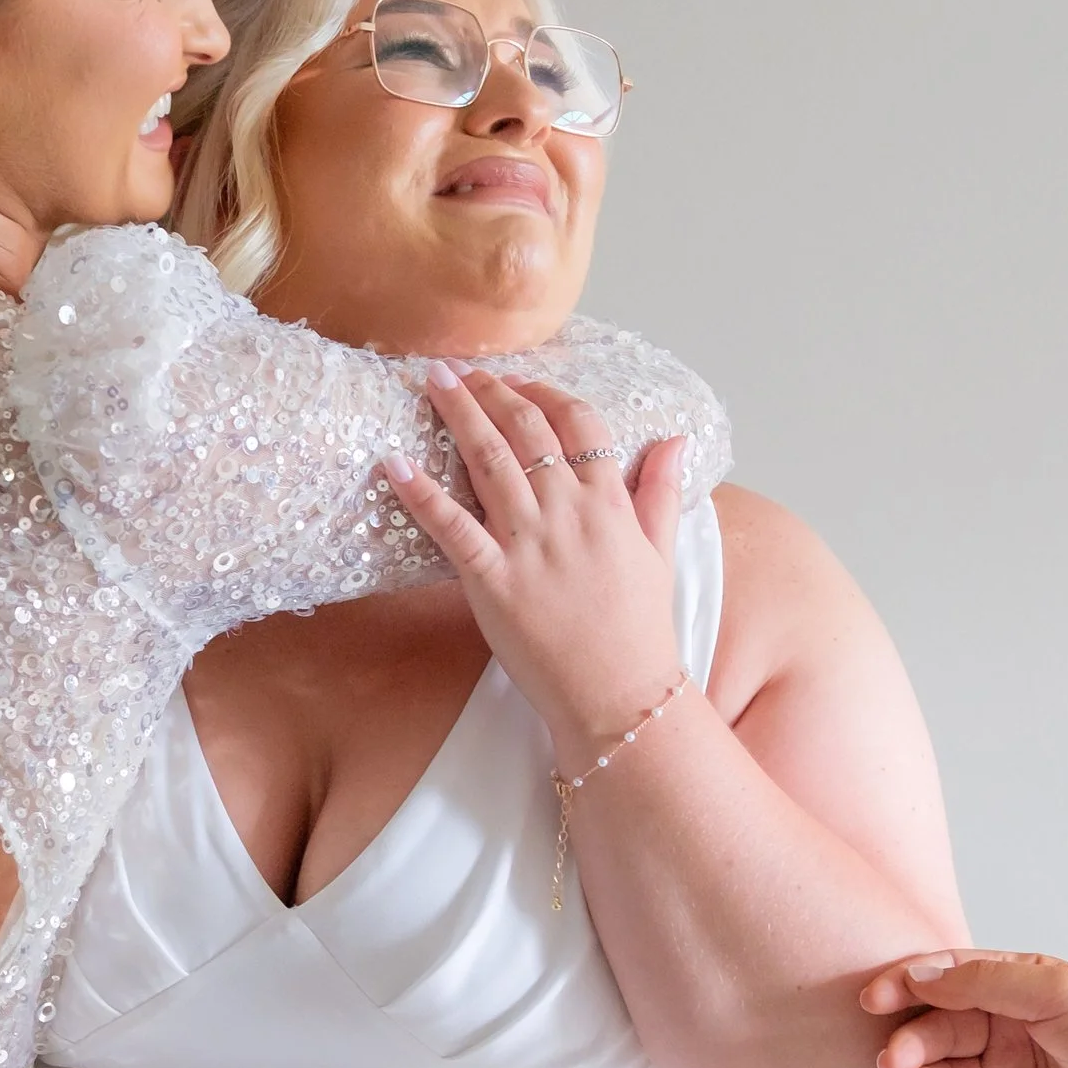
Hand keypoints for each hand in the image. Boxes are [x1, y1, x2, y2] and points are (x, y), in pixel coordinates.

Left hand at [382, 364, 689, 766]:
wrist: (621, 697)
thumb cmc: (640, 631)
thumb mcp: (661, 553)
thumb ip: (661, 491)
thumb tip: (674, 440)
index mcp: (610, 504)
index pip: (578, 423)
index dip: (544, 392)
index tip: (517, 379)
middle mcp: (568, 513)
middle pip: (525, 431)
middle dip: (490, 391)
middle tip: (458, 369)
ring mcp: (529, 545)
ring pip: (488, 461)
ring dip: (457, 415)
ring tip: (431, 381)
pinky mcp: (493, 581)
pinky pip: (450, 527)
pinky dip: (420, 493)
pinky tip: (394, 463)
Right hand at [860, 951, 1067, 1067]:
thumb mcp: (1054, 990)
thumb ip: (985, 980)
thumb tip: (922, 975)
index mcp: (1017, 989)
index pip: (947, 979)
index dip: (907, 985)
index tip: (874, 997)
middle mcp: (1006, 1032)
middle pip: (938, 1029)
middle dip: (910, 1040)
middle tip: (893, 1057)